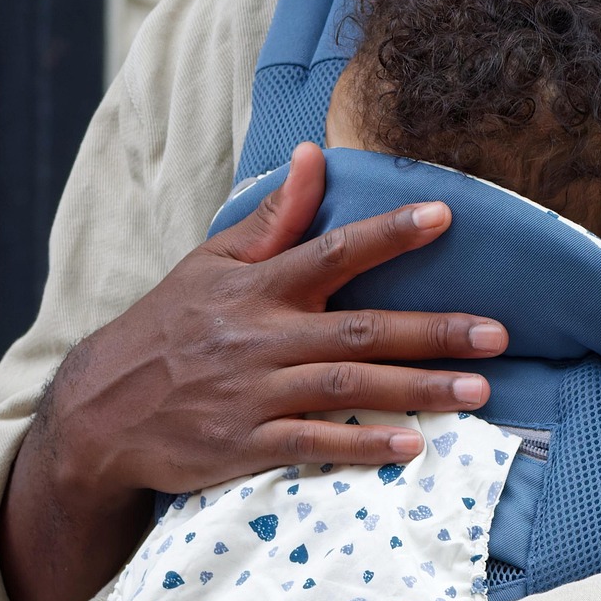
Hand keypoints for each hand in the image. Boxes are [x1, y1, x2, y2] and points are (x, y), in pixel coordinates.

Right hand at [61, 142, 507, 493]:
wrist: (101, 411)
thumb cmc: (170, 327)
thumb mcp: (211, 263)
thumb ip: (273, 217)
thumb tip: (314, 154)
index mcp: (257, 286)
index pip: (332, 250)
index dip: (388, 234)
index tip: (444, 216)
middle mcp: (261, 337)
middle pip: (360, 330)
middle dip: (434, 332)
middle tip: (498, 334)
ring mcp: (254, 393)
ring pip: (348, 389)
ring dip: (417, 390)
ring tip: (479, 391)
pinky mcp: (245, 444)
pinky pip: (314, 444)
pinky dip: (363, 446)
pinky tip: (414, 444)